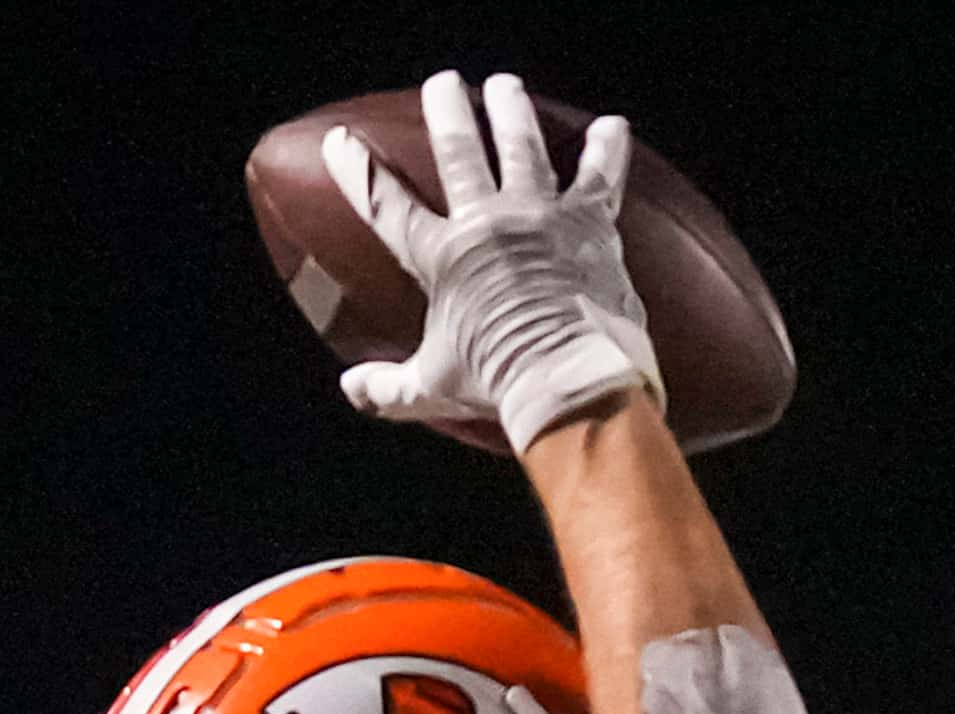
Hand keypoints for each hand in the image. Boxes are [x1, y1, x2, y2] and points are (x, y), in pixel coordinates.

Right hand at [323, 71, 659, 454]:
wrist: (568, 380)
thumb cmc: (497, 382)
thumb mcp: (433, 387)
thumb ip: (388, 387)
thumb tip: (351, 388)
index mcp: (442, 257)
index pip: (386, 206)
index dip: (358, 172)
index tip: (341, 142)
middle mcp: (487, 223)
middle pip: (459, 153)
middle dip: (448, 112)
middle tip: (443, 84)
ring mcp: (540, 216)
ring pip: (522, 147)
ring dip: (512, 112)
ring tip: (505, 86)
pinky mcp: (589, 224)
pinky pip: (600, 176)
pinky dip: (608, 149)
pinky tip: (614, 125)